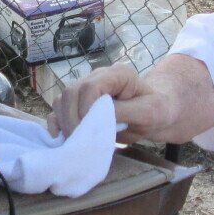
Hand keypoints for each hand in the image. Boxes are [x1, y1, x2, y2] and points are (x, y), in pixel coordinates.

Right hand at [47, 63, 173, 140]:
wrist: (156, 114)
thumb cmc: (157, 110)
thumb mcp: (149, 113)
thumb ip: (125, 112)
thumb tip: (97, 116)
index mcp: (117, 74)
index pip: (91, 86)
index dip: (86, 108)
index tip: (92, 129)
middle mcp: (98, 77)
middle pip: (71, 92)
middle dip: (72, 118)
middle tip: (80, 140)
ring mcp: (86, 89)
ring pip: (62, 99)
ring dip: (63, 121)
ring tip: (75, 140)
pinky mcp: (80, 103)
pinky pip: (58, 109)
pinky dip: (56, 123)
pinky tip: (61, 137)